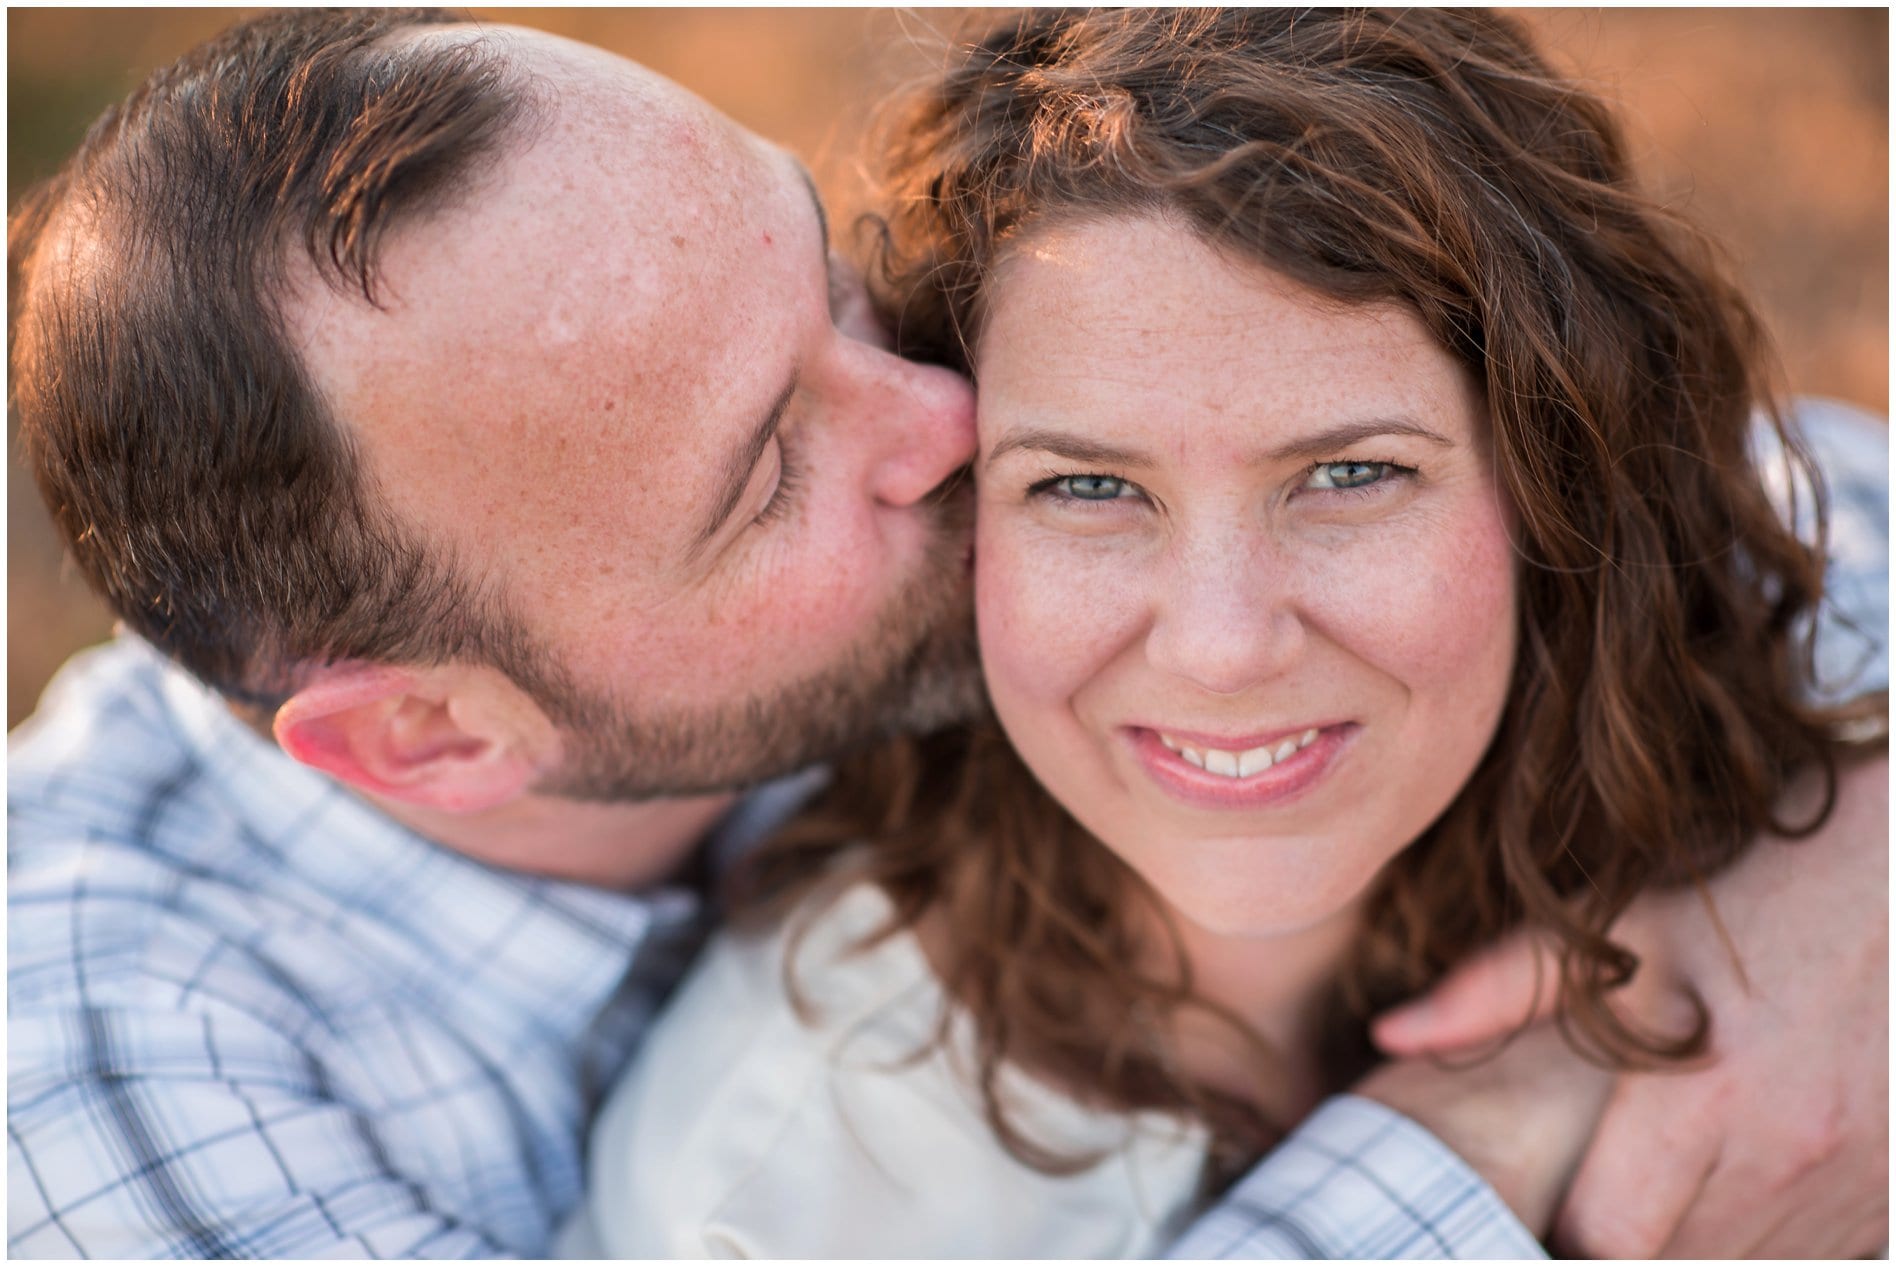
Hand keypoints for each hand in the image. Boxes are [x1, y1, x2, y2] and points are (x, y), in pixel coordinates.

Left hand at [1370, 752, 1888, 1256]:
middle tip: (1593, 1190)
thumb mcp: (1631, 922)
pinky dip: (1773, 1236)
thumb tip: (1389, 1034)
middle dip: (1625, 1240)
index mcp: (1713, 1095)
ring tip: (1670, 1175)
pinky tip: (1743, 1180)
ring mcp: (1865, 1181)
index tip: (1543, 1201)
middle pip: (1677, 1266)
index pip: (1608, 1238)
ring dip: (1701, 1242)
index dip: (1564, 1232)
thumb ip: (1502, 985)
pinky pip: (1822, 1253)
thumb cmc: (1763, 888)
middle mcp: (1795, 1153)